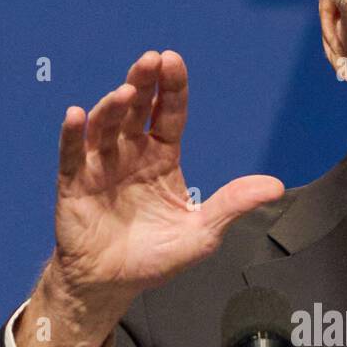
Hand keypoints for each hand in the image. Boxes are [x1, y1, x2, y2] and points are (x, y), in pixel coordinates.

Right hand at [19, 50, 283, 346]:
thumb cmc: (155, 257)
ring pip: (104, 126)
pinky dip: (71, 135)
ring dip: (111, 107)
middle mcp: (130, 154)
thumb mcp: (202, 232)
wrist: (112, 285)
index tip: (172, 61)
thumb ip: (232, 204)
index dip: (171, 88)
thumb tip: (277, 186)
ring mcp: (100, 166)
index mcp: (161, 158)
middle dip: (142, 83)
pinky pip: (70, 154)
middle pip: (136, 109)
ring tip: (123, 94)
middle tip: (150, 61)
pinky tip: (77, 115)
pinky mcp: (74, 184)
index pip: (168, 114)